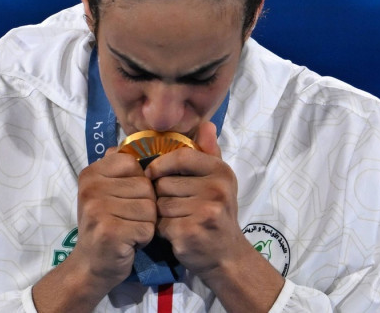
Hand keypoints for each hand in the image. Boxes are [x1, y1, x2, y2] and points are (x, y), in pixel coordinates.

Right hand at [73, 149, 156, 287]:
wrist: (91, 265)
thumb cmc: (105, 224)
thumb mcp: (105, 191)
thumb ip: (115, 168)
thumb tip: (126, 144)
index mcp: (91, 173)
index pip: (133, 164)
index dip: (138, 184)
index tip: (125, 200)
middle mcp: (91, 188)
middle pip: (145, 187)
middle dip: (144, 206)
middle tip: (127, 219)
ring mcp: (98, 210)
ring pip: (149, 207)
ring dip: (146, 223)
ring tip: (128, 230)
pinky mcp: (110, 232)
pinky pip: (147, 227)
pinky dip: (144, 238)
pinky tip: (129, 242)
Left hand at [144, 122, 246, 275]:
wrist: (227, 256)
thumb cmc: (217, 213)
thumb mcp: (219, 181)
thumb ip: (209, 152)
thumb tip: (206, 123)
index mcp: (221, 172)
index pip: (181, 157)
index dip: (161, 164)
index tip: (152, 173)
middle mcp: (216, 190)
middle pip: (165, 183)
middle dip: (161, 195)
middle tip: (174, 205)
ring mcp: (204, 212)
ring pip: (160, 204)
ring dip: (161, 213)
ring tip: (175, 219)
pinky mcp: (190, 232)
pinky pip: (161, 224)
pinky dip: (162, 230)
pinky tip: (175, 233)